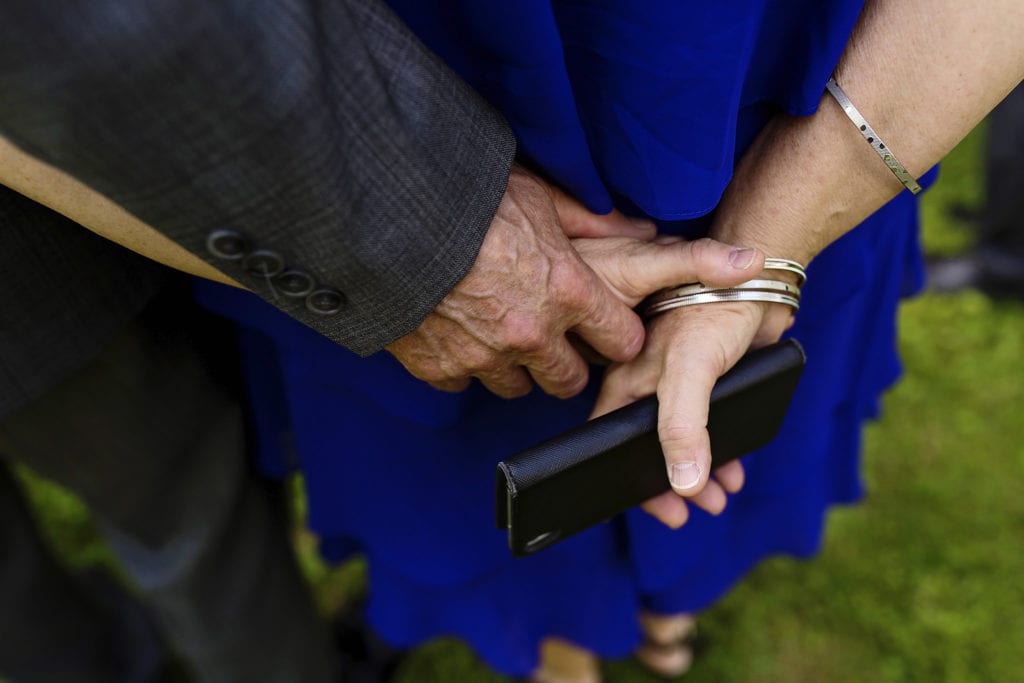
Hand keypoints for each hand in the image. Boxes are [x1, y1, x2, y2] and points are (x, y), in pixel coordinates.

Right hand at [386, 164, 656, 398]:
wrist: (389, 216)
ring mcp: (484, 357)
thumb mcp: (538, 194)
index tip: (607, 329)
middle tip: (552, 341)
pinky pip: (462, 382)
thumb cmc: (469, 197)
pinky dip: (462, 364)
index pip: (622, 341)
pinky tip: (454, 334)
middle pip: (569, 381)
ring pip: (516, 387)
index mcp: (568, 292)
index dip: (618, 335)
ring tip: (498, 334)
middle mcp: (532, 335)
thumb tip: (640, 229)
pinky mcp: (439, 367)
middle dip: (565, 364)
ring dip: (513, 367)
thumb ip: (591, 221)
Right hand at [591, 294, 793, 528]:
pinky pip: (710, 432)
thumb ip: (682, 427)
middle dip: (669, 487)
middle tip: (692, 514)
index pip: (611, 443)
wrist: (760, 283)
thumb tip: (683, 486)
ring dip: (699, 476)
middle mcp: (646, 389)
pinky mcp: (710, 386)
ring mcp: (678, 389)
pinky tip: (736, 472)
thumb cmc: (712, 312)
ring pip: (680, 445)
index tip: (659, 508)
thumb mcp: (690, 372)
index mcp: (626, 384)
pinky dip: (721, 456)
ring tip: (720, 499)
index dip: (627, 480)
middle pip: (646, 451)